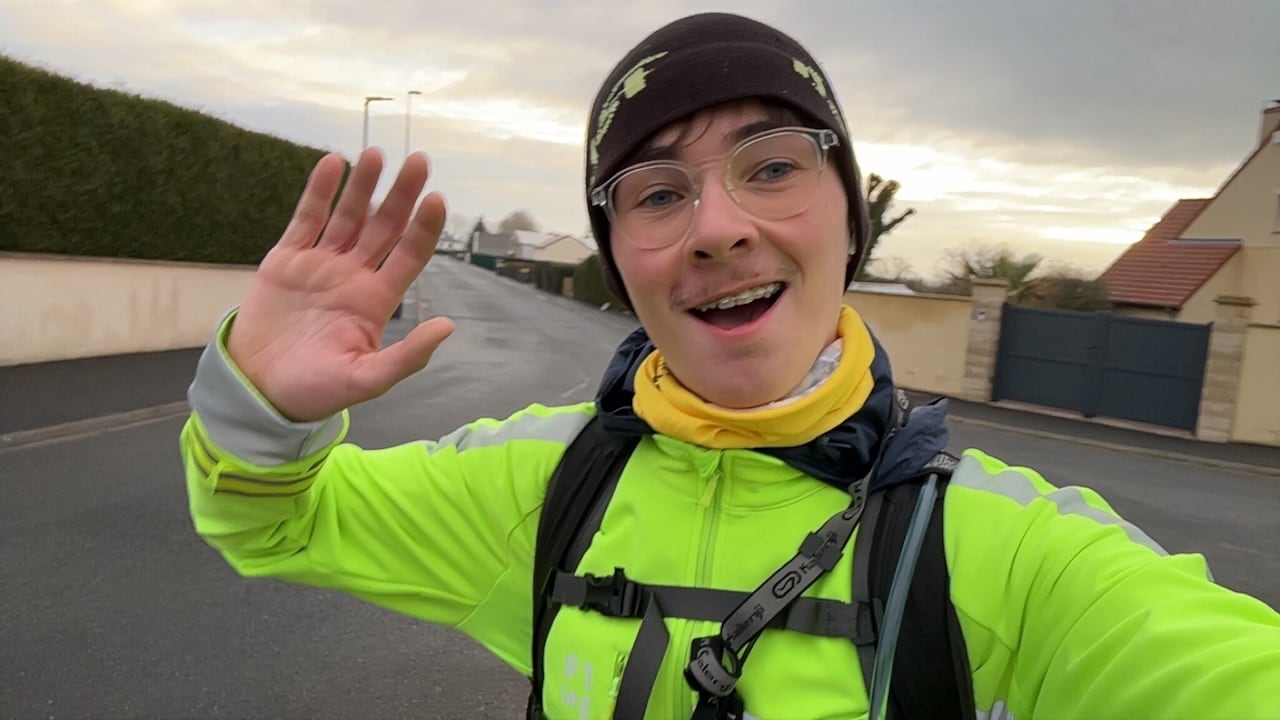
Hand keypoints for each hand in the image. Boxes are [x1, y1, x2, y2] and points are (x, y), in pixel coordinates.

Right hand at [226, 148, 455, 421]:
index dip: (424, 228)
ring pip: (348, 216)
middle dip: (401, 195)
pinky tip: (333, 165)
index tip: (436, 199)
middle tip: (419, 161)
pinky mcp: (286, 260)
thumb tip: (448, 326)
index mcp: (377, 300)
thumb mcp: (366, 380)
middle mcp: (354, 275)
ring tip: (376, 153)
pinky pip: (307, 220)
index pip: (409, 255)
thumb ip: (407, 356)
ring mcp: (321, 264)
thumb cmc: (316, 391)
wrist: (258, 391)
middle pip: (384, 227)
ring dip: (363, 186)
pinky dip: (319, 193)